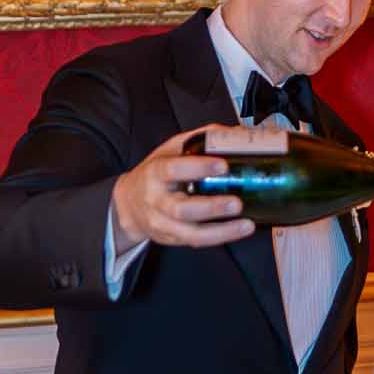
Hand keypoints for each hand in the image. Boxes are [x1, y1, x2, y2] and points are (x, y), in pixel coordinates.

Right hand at [110, 123, 286, 249]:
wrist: (128, 204)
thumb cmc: (154, 174)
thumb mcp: (169, 150)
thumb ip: (197, 140)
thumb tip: (231, 132)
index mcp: (155, 173)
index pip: (173, 170)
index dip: (198, 168)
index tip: (223, 165)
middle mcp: (156, 201)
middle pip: (181, 209)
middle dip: (211, 208)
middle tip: (236, 203)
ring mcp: (163, 224)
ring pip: (191, 233)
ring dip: (221, 231)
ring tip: (246, 225)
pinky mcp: (171, 239)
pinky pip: (196, 241)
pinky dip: (219, 238)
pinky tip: (238, 231)